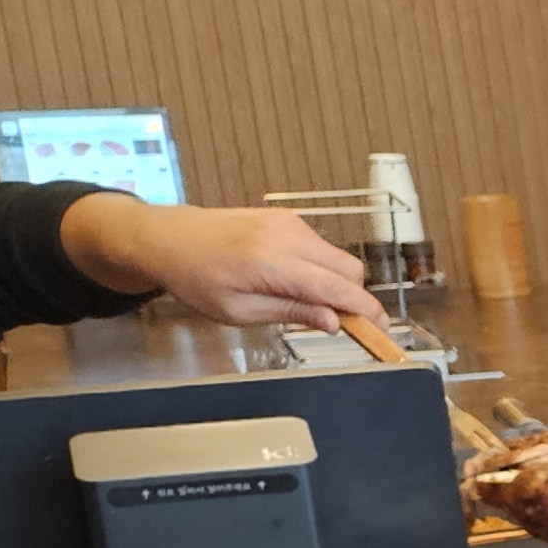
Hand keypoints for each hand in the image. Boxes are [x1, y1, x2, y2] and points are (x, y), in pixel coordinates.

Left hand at [56, 194, 374, 331]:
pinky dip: (319, 267)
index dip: (366, 311)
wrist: (166, 236)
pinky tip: (293, 279)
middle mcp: (287, 237)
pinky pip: (320, 247)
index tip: (380, 330)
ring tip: (305, 301)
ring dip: (334, 283)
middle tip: (337, 322)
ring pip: (338, 258)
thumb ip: (290, 313)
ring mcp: (288, 223)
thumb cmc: (194, 279)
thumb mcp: (237, 311)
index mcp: (272, 263)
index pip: (337, 288)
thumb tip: (334, 322)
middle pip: (350, 270)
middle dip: (353, 298)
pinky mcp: (285, 217)